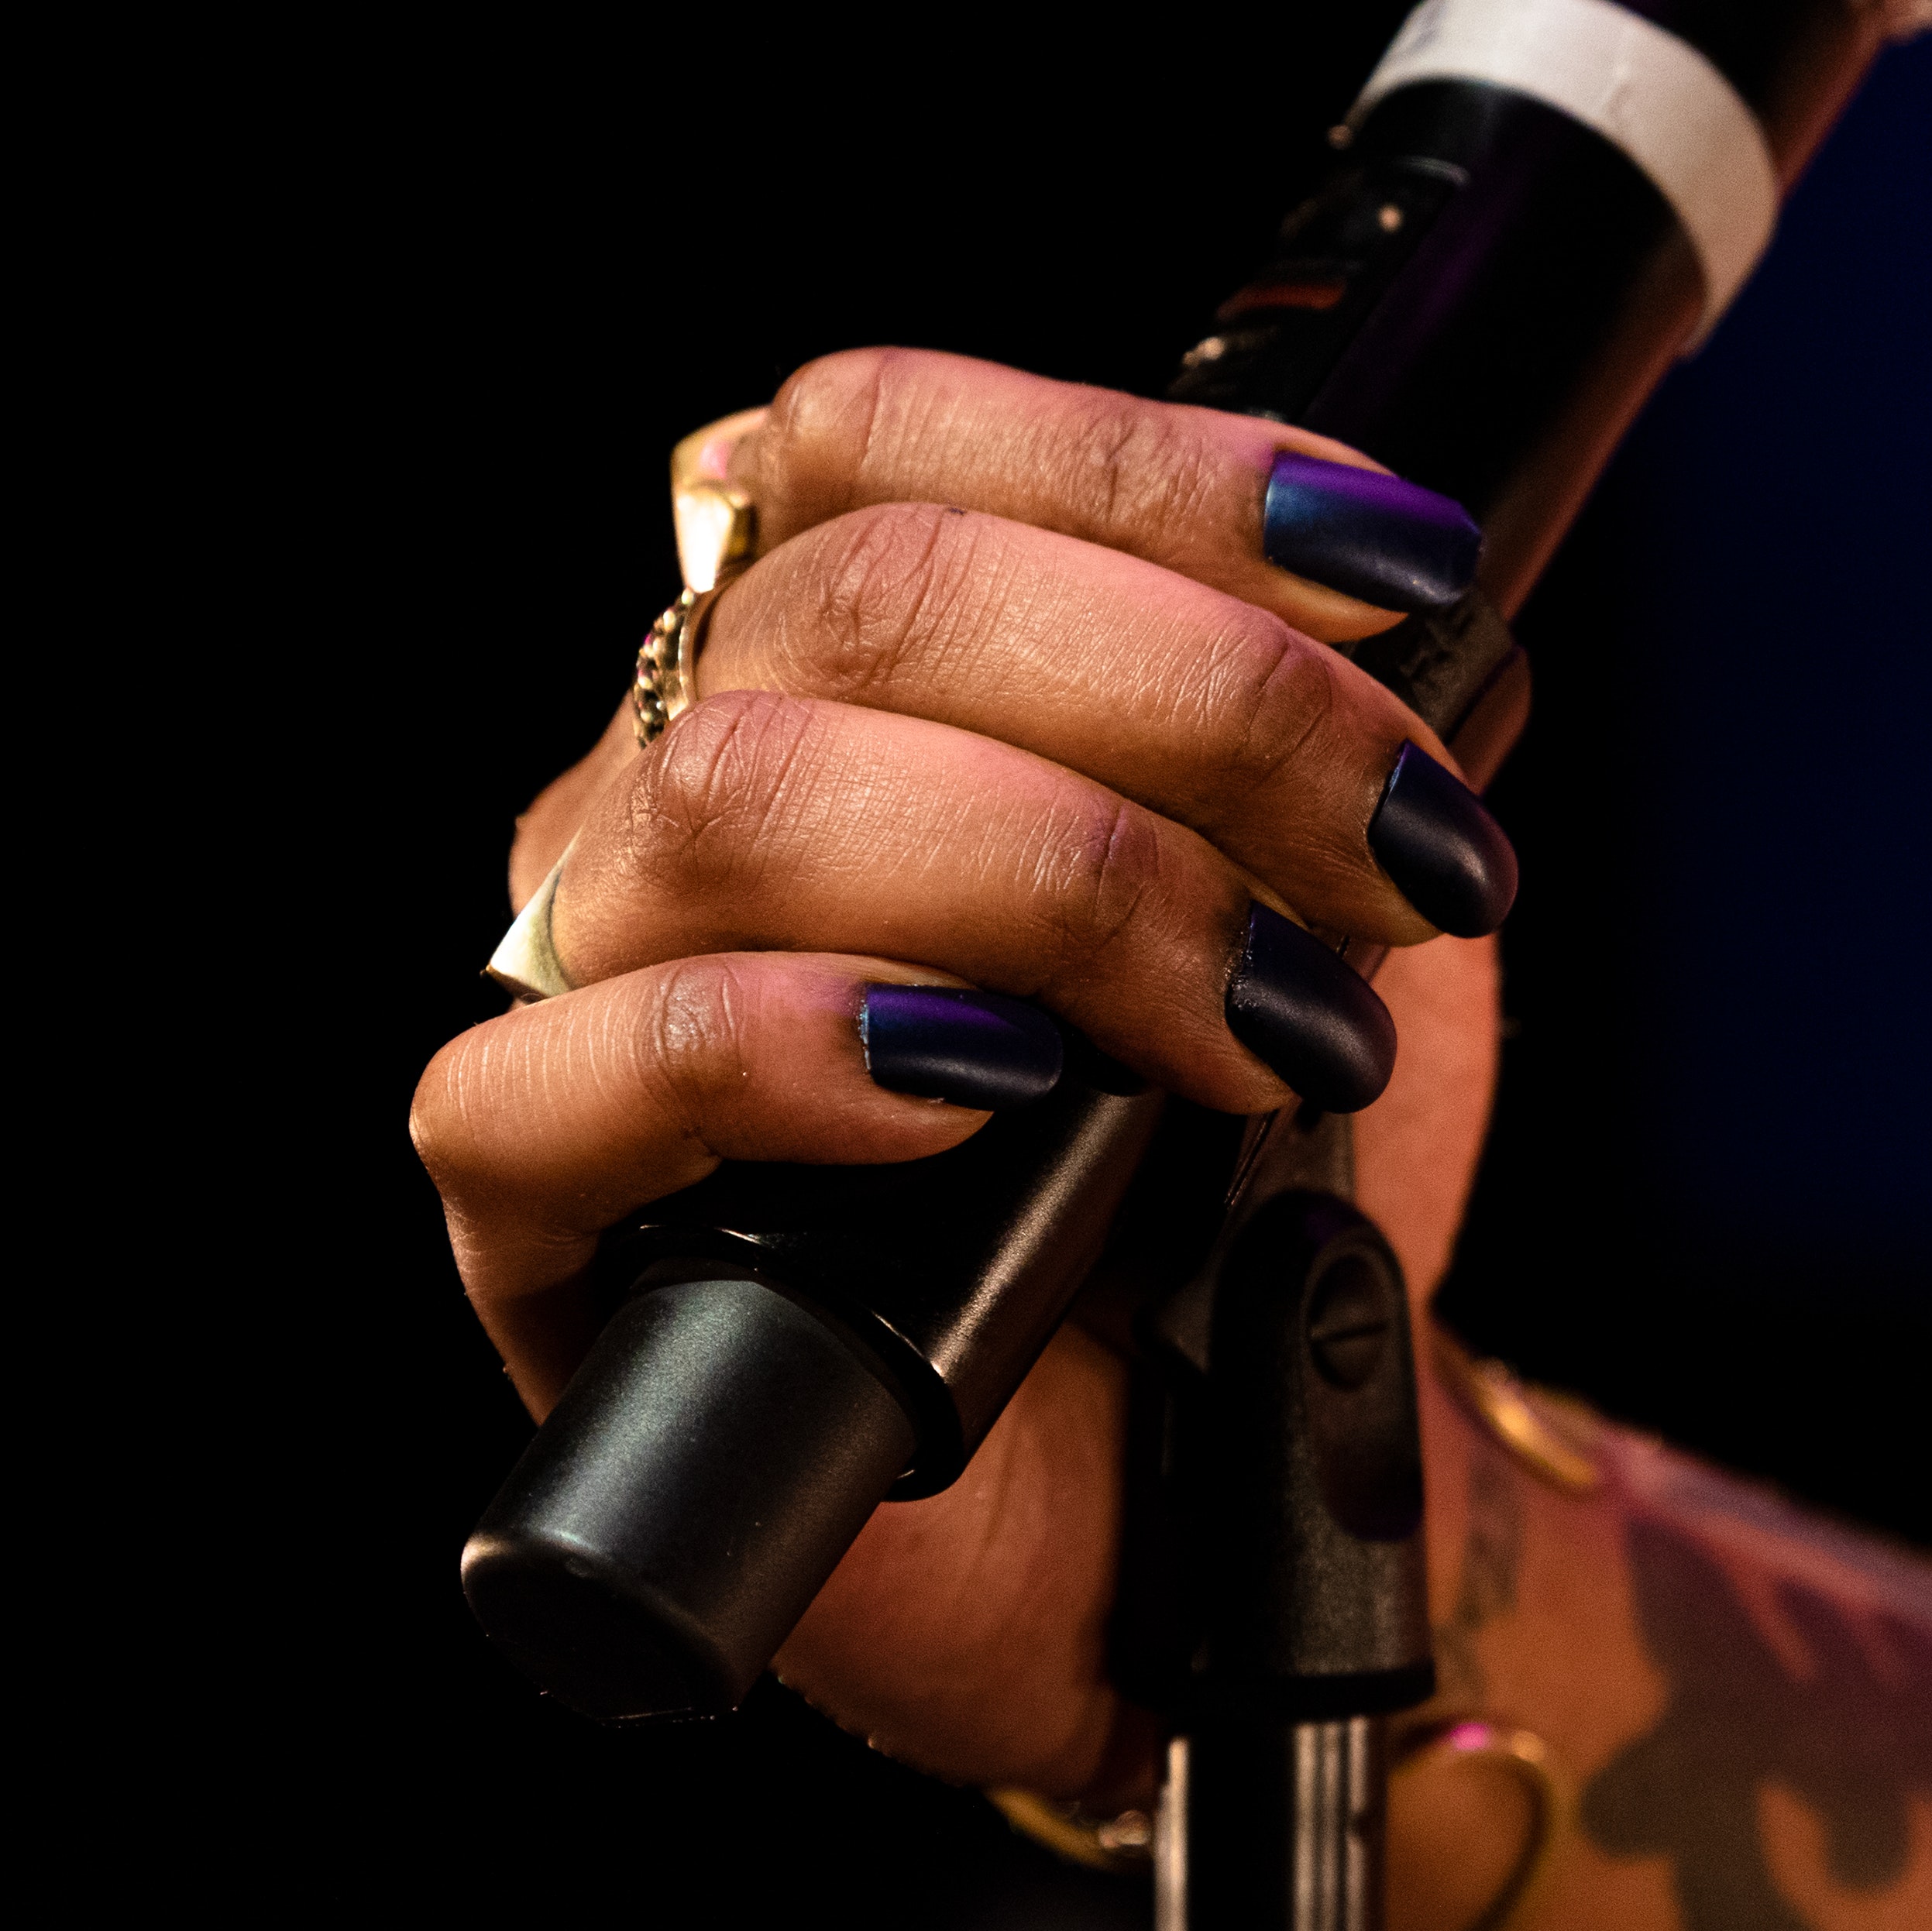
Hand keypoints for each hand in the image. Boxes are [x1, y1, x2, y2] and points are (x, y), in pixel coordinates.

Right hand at [415, 349, 1512, 1794]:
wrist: (1208, 1496)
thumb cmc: (1231, 1192)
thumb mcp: (1314, 905)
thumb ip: (1301, 727)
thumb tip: (1396, 596)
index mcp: (812, 657)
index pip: (887, 434)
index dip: (1147, 468)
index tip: (1397, 560)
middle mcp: (666, 780)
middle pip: (860, 600)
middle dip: (1198, 704)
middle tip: (1401, 854)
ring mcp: (578, 982)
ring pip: (742, 796)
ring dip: (1068, 881)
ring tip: (1266, 1024)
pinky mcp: (530, 1211)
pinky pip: (572, 1066)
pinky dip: (799, 1045)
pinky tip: (985, 1089)